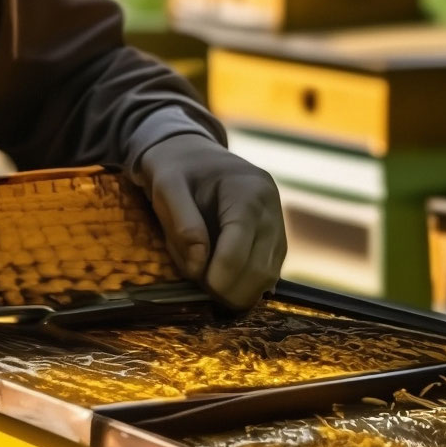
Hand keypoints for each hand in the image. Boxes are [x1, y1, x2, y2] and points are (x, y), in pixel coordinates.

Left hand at [137, 134, 286, 309]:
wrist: (194, 155)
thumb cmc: (177, 170)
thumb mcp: (166, 187)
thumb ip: (182, 224)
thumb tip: (198, 267)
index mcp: (248, 191)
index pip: (240, 248)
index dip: (219, 276)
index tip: (196, 282)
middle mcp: (272, 208)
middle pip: (259, 269)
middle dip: (228, 289)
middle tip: (199, 287)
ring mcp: (279, 225)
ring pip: (268, 277)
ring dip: (237, 290)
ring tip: (206, 279)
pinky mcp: (276, 240)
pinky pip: (267, 274)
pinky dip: (244, 284)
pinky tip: (220, 276)